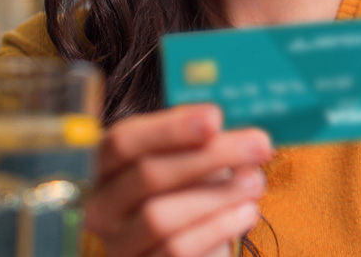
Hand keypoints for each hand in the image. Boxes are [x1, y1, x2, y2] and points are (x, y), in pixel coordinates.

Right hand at [85, 104, 271, 256]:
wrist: (195, 248)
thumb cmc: (189, 195)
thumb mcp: (190, 163)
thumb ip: (199, 141)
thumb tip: (217, 124)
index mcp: (104, 168)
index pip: (122, 142)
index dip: (169, 128)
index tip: (215, 118)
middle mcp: (101, 207)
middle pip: (147, 175)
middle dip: (209, 156)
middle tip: (258, 145)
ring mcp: (119, 244)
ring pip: (159, 216)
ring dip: (217, 195)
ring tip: (256, 182)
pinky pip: (178, 249)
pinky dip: (218, 227)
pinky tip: (247, 211)